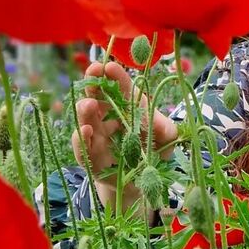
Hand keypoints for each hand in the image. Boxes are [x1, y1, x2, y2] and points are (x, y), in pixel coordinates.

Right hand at [72, 61, 178, 181]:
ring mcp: (98, 139)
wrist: (144, 182)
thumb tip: (159, 122)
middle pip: (98, 99)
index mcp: (128, 108)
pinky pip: (83, 149)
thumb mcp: (166, 140)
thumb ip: (165, 130)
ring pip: (87, 121)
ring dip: (86, 111)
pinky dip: (81, 139)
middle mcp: (109, 119)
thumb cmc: (155, 153)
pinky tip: (84, 130)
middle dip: (94, 85)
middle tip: (93, 74)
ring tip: (89, 104)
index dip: (115, 77)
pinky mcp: (92, 160)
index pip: (121, 89)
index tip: (108, 66)